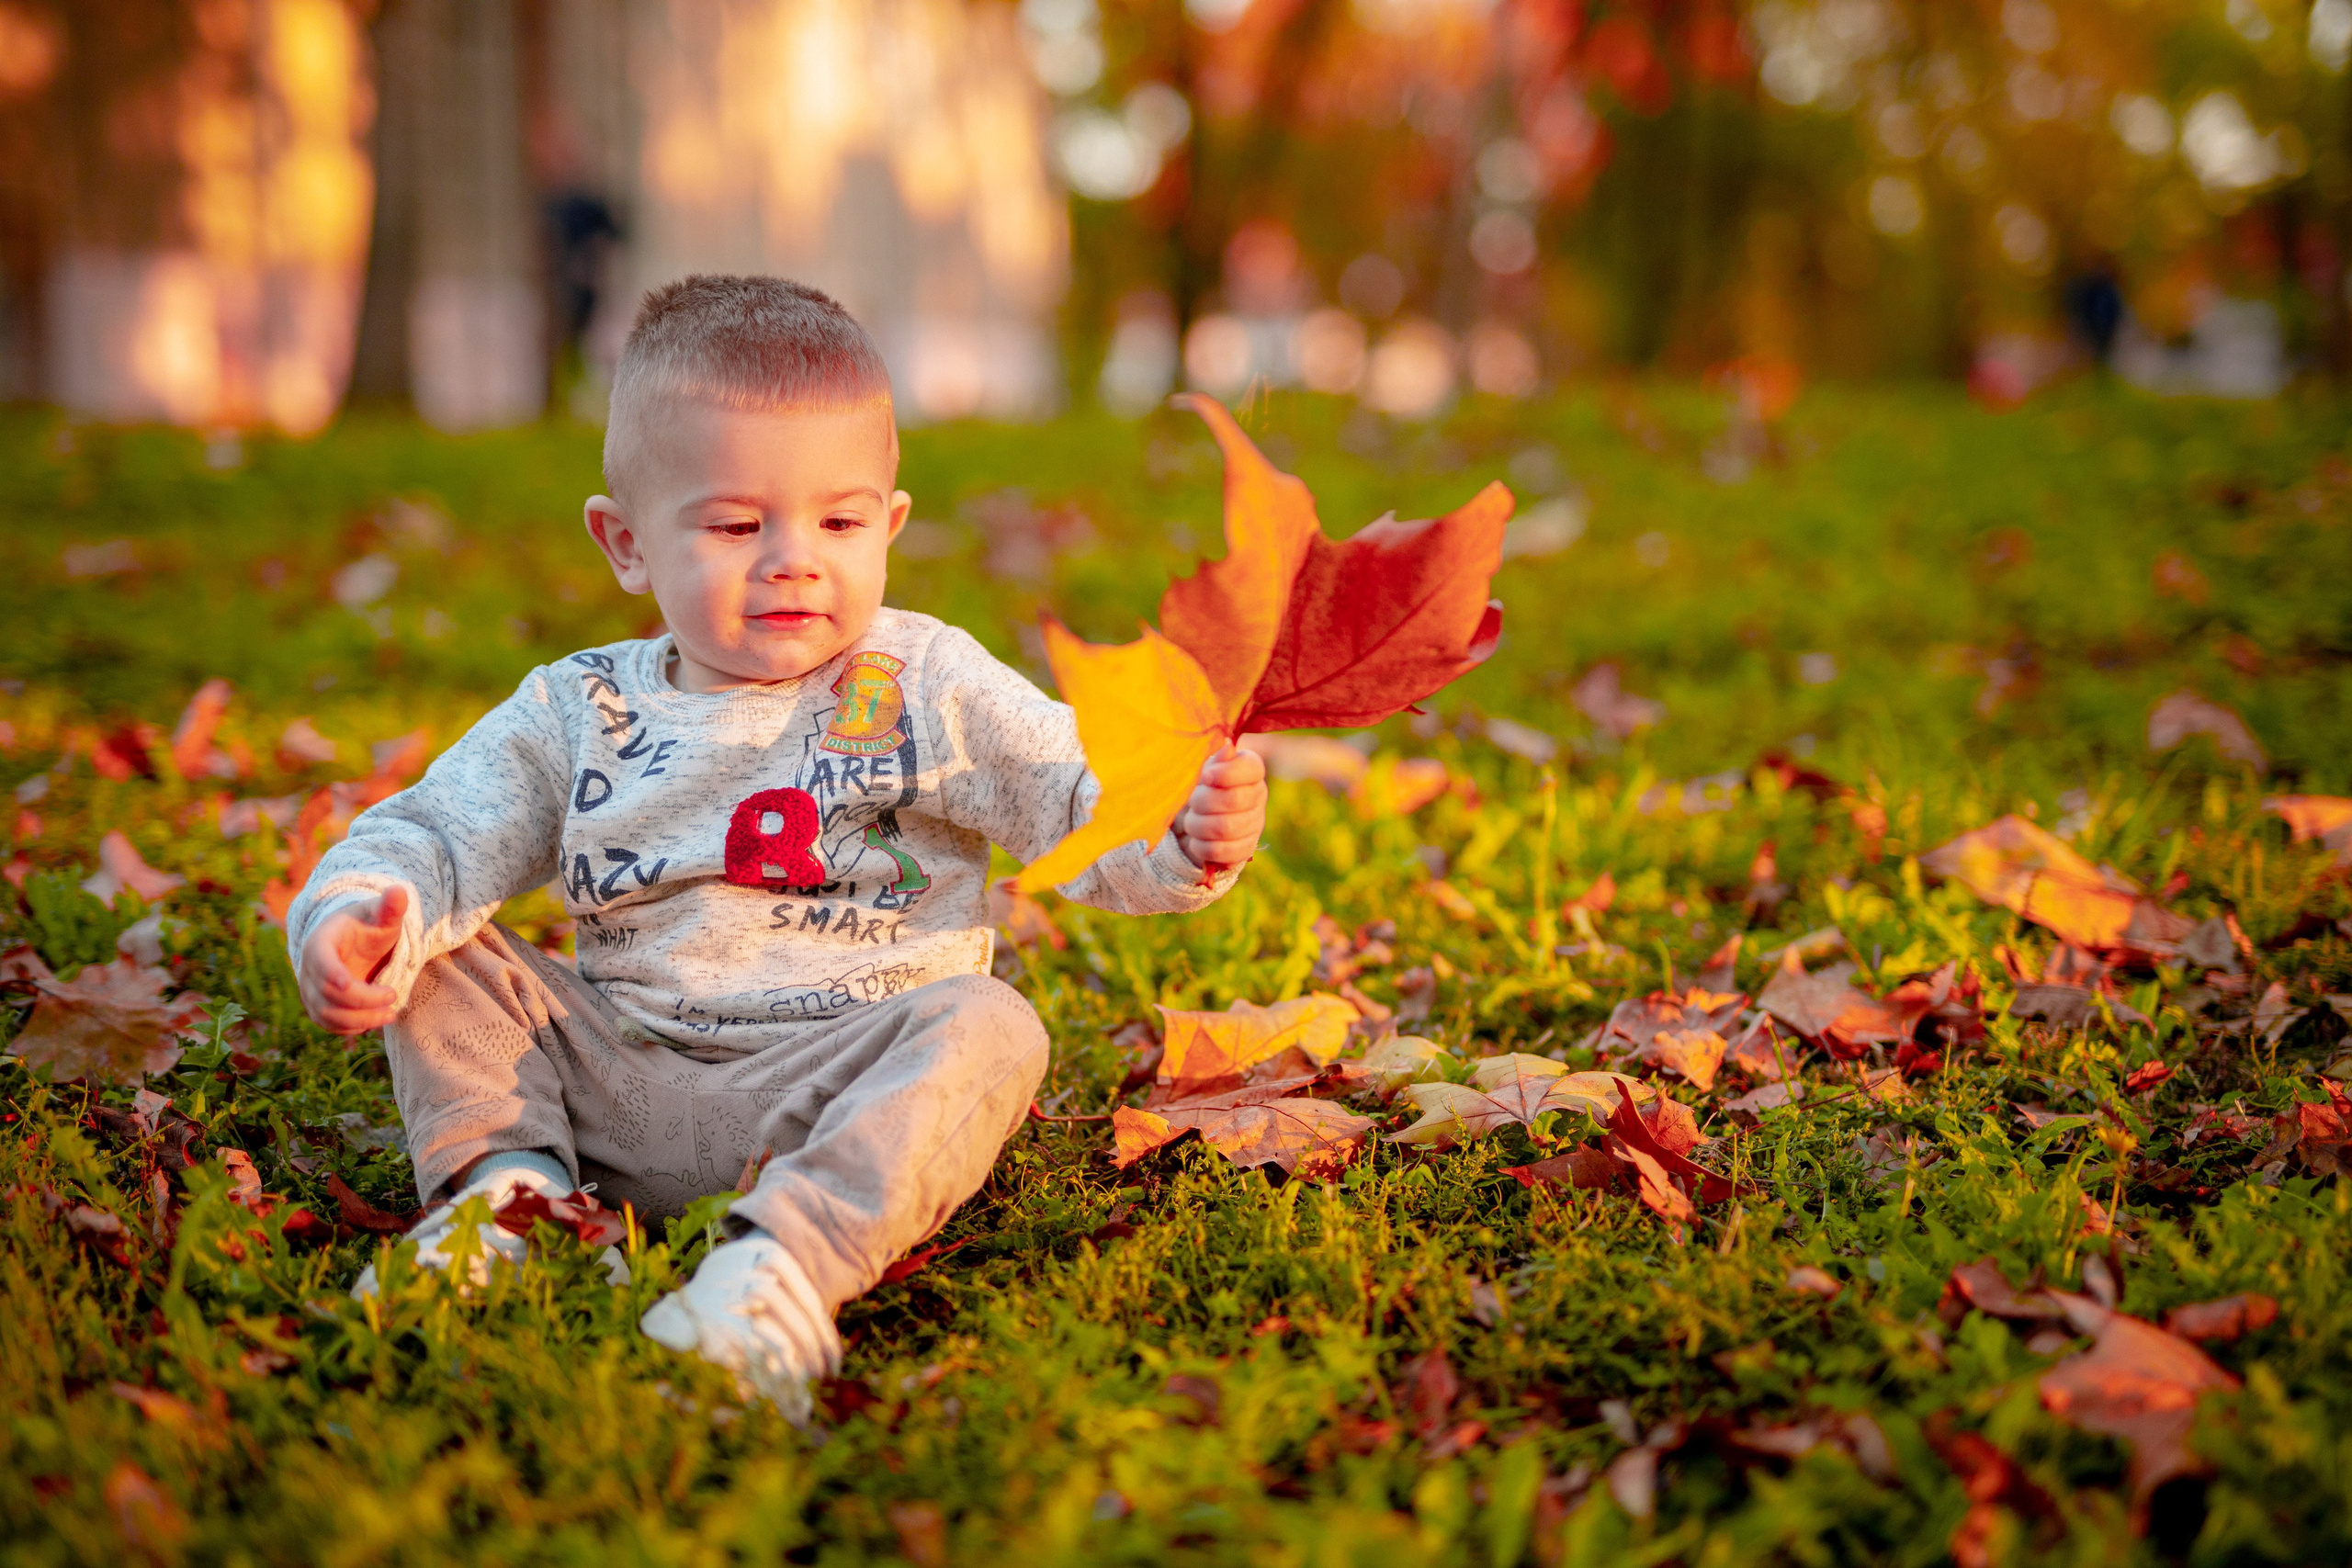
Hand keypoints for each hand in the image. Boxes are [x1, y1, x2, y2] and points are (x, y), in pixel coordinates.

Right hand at [298, 885, 409, 1035]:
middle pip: (327, 994)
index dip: (332, 974)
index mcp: (320, 942)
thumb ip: (390, 907)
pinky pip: (329, 1024)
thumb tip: (400, 890)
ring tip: (390, 1014)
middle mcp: (309, 969)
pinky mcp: (318, 1006)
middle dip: (362, 1001)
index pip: (320, 961)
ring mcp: (311, 990)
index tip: (350, 985)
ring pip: (327, 1015)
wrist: (352, 942)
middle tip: (393, 997)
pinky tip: (376, 1020)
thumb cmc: (367, 925)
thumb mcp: (380, 915)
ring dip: (360, 1020)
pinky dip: (352, 1028)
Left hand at [1175, 744, 1266, 869]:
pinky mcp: (1246, 849)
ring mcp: (1255, 824)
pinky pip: (1221, 851)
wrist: (1198, 821)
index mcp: (1251, 770)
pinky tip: (1197, 840)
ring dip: (1198, 825)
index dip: (1226, 773)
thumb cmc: (1201, 788)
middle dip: (1203, 802)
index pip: (1252, 768)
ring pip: (1224, 828)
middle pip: (1233, 800)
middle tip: (1192, 803)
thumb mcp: (1203, 770)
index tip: (1205, 777)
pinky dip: (1201, 846)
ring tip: (1191, 822)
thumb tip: (1229, 746)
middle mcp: (1259, 795)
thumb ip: (1216, 760)